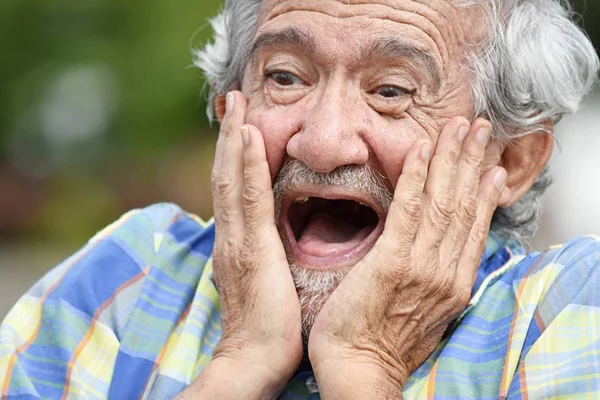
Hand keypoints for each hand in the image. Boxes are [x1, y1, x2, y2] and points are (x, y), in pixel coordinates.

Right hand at [179, 91, 301, 398]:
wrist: (255, 361)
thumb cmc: (268, 329)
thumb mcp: (265, 284)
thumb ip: (265, 257)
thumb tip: (273, 242)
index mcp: (238, 244)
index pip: (234, 191)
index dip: (233, 157)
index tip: (241, 125)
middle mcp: (231, 236)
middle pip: (225, 176)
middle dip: (229, 137)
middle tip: (234, 100)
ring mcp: (237, 240)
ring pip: (231, 178)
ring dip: (233, 138)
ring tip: (238, 103)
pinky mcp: (251, 249)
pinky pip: (249, 198)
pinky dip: (244, 164)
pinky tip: (248, 136)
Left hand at [308, 118, 506, 397]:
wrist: (357, 369)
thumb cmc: (379, 343)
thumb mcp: (422, 313)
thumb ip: (432, 281)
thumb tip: (434, 259)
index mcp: (452, 284)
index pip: (473, 228)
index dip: (483, 193)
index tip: (490, 167)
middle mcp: (446, 272)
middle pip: (465, 206)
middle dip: (473, 163)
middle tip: (480, 128)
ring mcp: (422, 266)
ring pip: (444, 202)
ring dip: (452, 159)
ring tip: (460, 127)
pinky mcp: (393, 262)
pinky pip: (409, 210)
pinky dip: (417, 177)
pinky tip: (422, 150)